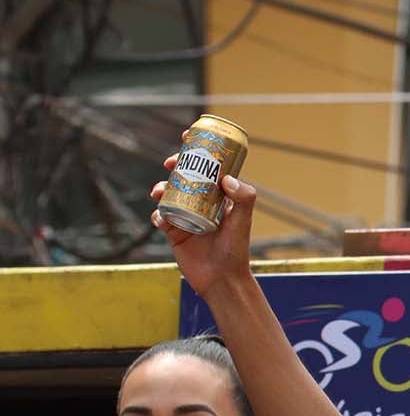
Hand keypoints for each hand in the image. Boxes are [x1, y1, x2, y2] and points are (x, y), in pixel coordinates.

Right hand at [149, 134, 257, 297]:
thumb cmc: (237, 250)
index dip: (199, 150)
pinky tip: (161, 218)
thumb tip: (227, 179)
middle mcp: (203, 204)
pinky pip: (160, 217)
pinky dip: (157, 215)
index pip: (210, 168)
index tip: (189, 136)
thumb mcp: (244, 221)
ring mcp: (186, 216)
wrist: (222, 280)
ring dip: (160, 187)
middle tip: (170, 162)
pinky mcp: (174, 232)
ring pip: (168, 194)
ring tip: (159, 191)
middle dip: (174, 165)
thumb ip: (245, 198)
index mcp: (221, 197)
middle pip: (184, 176)